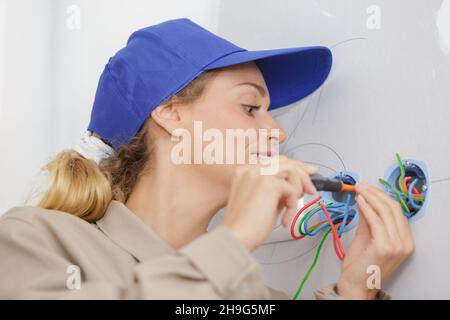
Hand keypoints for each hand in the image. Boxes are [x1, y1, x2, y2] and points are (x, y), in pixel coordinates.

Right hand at [223, 155, 317, 250]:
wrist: (236, 237)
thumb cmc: (244, 226)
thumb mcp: (260, 201)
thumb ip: (274, 191)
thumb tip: (293, 187)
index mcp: (245, 172)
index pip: (275, 161)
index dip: (295, 167)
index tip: (307, 173)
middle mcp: (251, 170)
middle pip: (286, 162)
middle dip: (303, 174)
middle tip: (311, 189)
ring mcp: (259, 175)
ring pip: (292, 171)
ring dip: (299, 189)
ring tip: (292, 206)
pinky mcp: (268, 185)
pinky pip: (292, 190)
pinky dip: (292, 206)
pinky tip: (285, 217)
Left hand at [337, 182, 414, 298]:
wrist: (356, 285)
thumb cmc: (360, 265)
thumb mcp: (366, 236)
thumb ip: (367, 219)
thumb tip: (364, 200)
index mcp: (404, 240)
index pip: (396, 211)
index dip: (382, 196)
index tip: (368, 187)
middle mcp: (404, 242)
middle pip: (393, 209)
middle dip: (375, 193)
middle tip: (361, 185)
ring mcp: (396, 245)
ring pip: (385, 213)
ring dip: (370, 198)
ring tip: (358, 190)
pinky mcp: (385, 247)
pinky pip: (376, 221)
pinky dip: (367, 208)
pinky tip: (359, 201)